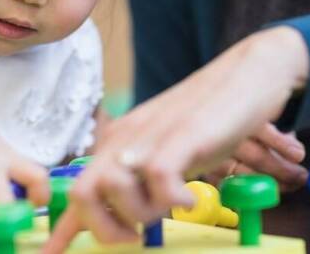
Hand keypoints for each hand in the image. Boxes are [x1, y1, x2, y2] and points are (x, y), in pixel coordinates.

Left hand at [41, 26, 309, 252]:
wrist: (247, 74)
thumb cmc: (209, 120)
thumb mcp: (167, 154)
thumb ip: (142, 183)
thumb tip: (123, 219)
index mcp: (117, 145)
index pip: (79, 191)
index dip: (62, 230)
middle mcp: (125, 139)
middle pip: (83, 193)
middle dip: (104, 229)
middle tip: (136, 236)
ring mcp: (151, 135)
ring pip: (114, 188)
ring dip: (141, 214)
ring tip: (170, 207)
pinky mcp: (182, 135)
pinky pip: (158, 176)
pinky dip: (173, 199)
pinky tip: (191, 198)